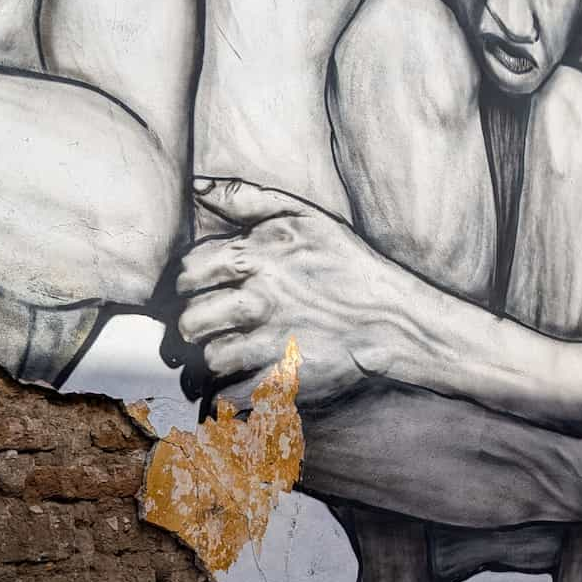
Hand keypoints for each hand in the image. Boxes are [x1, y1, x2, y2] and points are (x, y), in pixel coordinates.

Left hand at [175, 178, 392, 407]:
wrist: (393, 319)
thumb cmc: (347, 264)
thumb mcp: (303, 218)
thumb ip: (245, 199)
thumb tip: (197, 186)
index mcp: (255, 257)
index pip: (188, 273)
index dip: (190, 284)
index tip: (205, 290)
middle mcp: (258, 299)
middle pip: (190, 320)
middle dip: (195, 324)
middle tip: (212, 325)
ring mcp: (270, 343)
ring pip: (209, 358)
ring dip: (215, 358)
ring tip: (231, 352)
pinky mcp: (284, 380)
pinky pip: (232, 394)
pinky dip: (231, 393)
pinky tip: (244, 379)